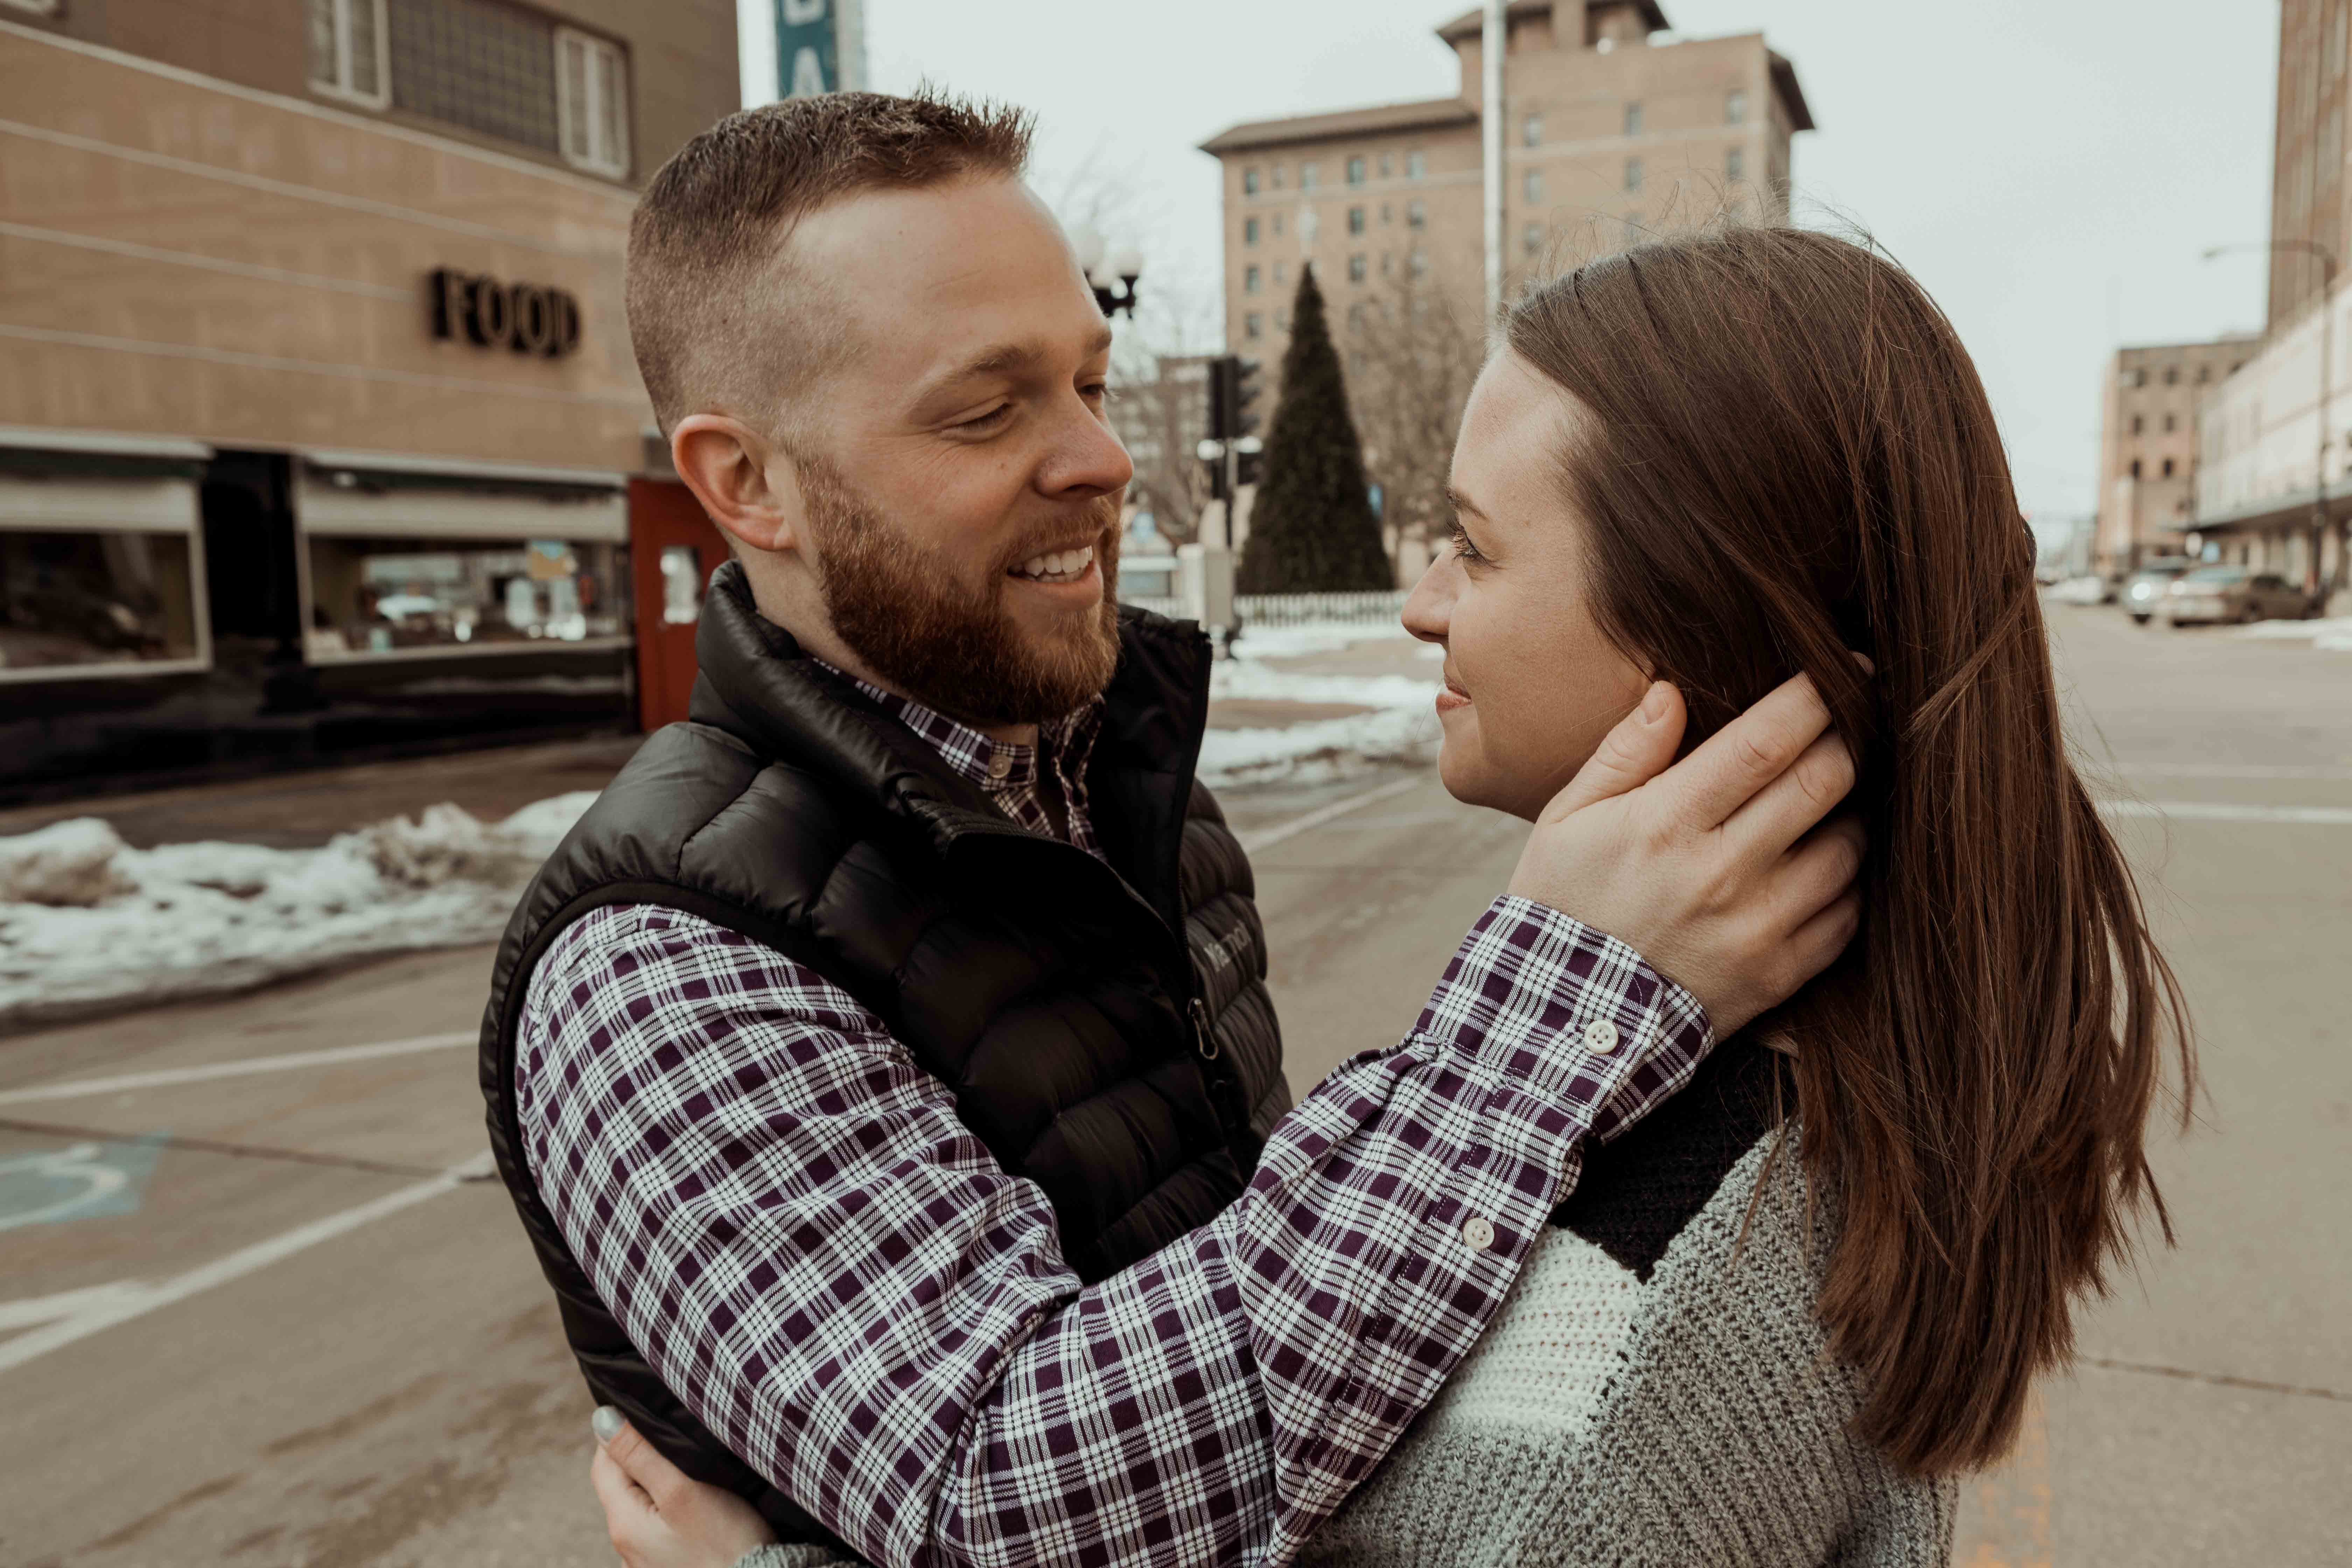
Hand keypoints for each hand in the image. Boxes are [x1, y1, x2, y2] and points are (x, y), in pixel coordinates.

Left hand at [589, 1407, 777, 1567]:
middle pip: (621, 1485)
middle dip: (642, 1458)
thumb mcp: (680, 1490)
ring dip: (658, 1481)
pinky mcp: (667, 1563)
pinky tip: (696, 1502)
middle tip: (676, 1438)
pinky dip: (670, 1506)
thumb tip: (603, 1419)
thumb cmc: (723, 1541)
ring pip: (642, 1504)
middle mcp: (626, 1545)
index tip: (651, 1416)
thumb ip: (639, 1455)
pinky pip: (658, 1525)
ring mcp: (645, 1559)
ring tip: (689, 1468)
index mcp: (622, 1523)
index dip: (621, 1434)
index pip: (603, 1464)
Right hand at [1506, 675, 1863, 1035]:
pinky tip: (1818, 864)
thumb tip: (1674, 691)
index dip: (1817, 696)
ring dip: (1849, 812)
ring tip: (1825, 801)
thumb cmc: (1563, 904)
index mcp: (1668, 824)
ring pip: (1850, 847)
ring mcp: (1758, 929)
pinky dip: (1846, 881)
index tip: (1842, 670)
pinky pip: (1847, 914)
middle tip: (1845, 726)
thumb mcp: (1566, 819)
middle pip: (1825, 782)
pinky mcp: (1779, 976)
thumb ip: (1625, 752)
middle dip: (1847, 740)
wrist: (1562, 1019)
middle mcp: (1722, 874)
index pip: (1766, 741)